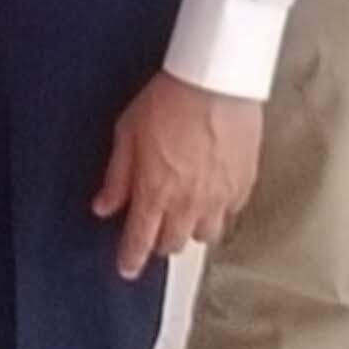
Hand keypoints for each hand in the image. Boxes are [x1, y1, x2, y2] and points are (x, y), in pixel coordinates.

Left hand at [93, 74, 264, 280]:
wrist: (217, 80)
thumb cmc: (171, 99)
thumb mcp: (128, 133)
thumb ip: (117, 176)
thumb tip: (104, 205)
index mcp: (155, 194)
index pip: (140, 242)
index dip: (131, 260)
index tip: (127, 268)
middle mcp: (188, 204)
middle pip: (173, 244)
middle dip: (160, 240)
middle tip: (155, 226)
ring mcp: (219, 197)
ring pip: (206, 235)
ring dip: (192, 228)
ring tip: (186, 211)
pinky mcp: (244, 184)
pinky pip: (231, 212)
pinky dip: (220, 210)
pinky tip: (213, 193)